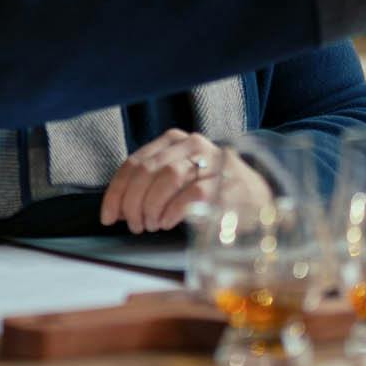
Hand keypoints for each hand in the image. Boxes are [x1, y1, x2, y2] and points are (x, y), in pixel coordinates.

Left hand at [98, 130, 272, 234]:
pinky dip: (173, 212)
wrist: (257, 199)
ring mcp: (211, 161)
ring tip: (152, 224)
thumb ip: (150, 185)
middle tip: (133, 224)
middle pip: (148, 170)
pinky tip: (168, 223)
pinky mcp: (226, 181)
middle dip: (132, 202)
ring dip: (152, 206)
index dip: (116, 192)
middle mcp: (192, 144)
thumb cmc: (211, 191)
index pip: (134, 163)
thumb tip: (118, 208)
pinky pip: (191, 195)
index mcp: (175, 141)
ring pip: (168, 178)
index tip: (108, 217)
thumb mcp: (179, 179)